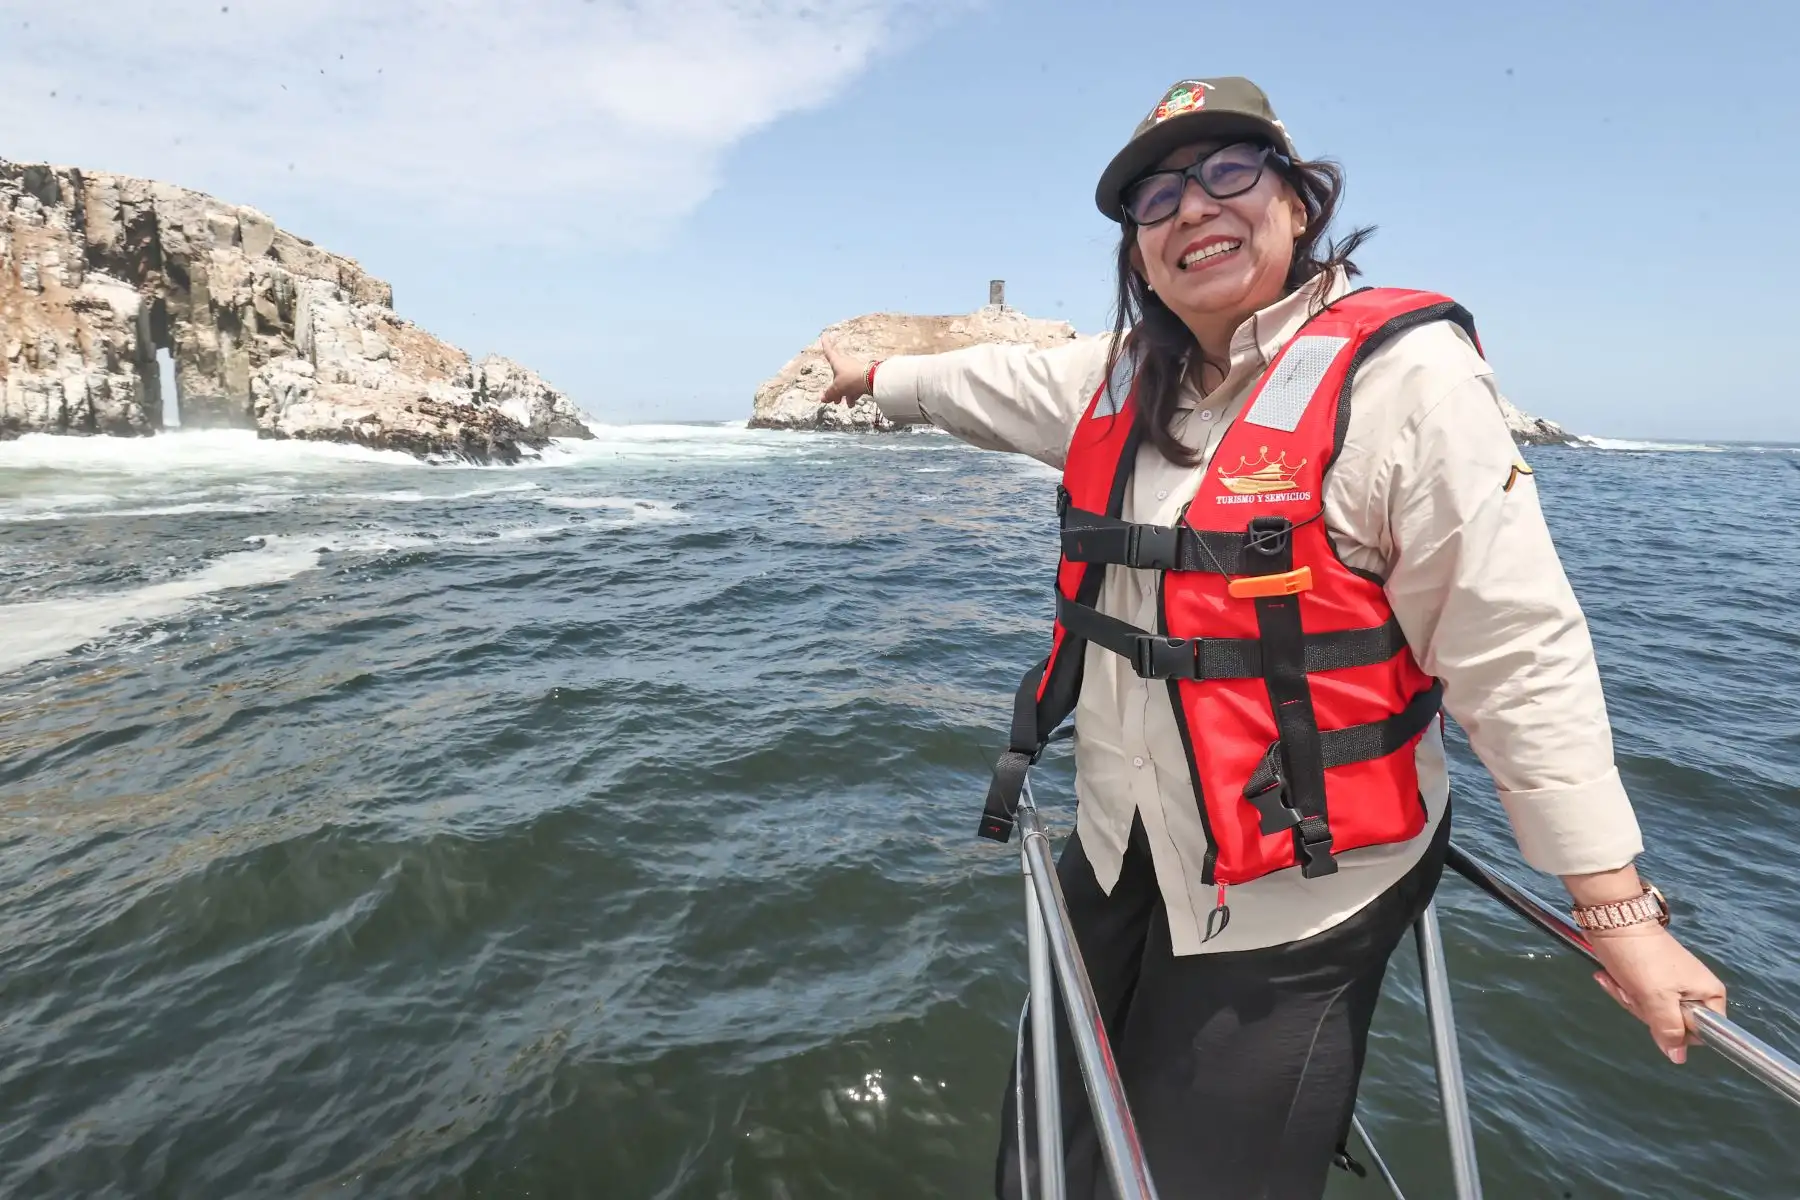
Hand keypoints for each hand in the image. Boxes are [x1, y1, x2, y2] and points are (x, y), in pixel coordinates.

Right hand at [818, 335, 871, 405]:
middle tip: (834, 400)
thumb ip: (830, 394)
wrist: (872, 379)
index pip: (829, 351)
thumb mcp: (837, 388)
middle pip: (837, 375)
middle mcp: (845, 364)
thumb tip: (822, 398)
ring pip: (846, 382)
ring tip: (845, 404)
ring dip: (844, 393)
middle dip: (835, 388)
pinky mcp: (862, 376)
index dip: (826, 344)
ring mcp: (854, 370)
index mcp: (837, 362)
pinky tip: (852, 404)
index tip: (824, 336)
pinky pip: (854, 385)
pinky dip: (853, 393)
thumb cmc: (851, 380)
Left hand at [1586, 924, 1726, 1062]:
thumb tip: (1678, 1058)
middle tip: (1636, 991)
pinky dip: (1621, 989)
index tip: (1658, 1012)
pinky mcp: (1648, 978)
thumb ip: (1669, 1030)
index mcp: (1709, 994)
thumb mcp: (1657, 999)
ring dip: (1629, 999)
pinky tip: (1609, 977)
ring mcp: (1670, 984)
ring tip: (1621, 980)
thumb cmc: (1642, 959)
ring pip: (1650, 1012)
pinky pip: (1637, 997)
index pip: (1700, 1033)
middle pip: (1671, 1025)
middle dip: (1645, 1010)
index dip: (1676, 1030)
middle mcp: (1694, 991)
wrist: (1612, 921)